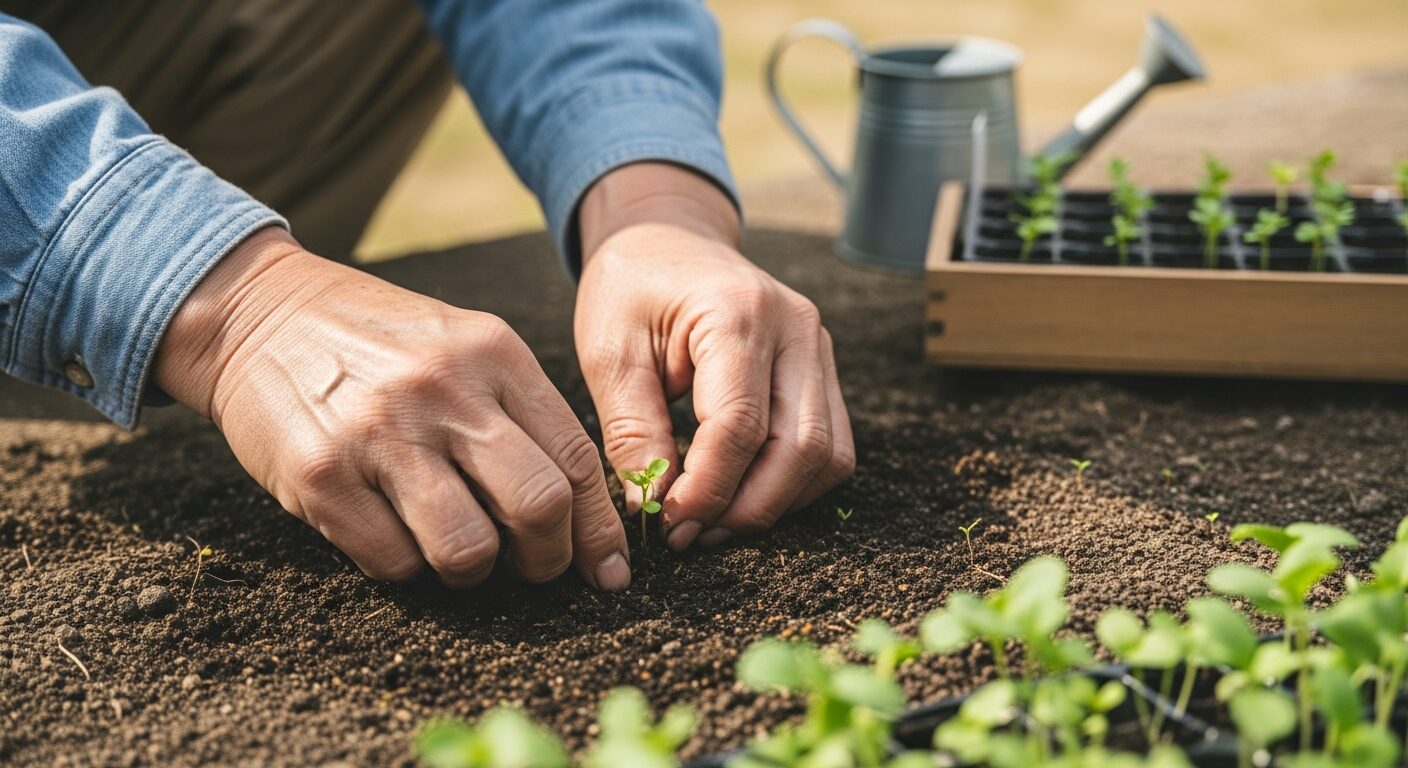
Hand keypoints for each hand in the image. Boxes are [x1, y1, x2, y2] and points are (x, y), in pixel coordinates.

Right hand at [154, 227, 630, 589]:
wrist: (257, 313)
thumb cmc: (378, 342)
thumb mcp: (462, 345)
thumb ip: (520, 412)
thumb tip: (580, 509)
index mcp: (494, 353)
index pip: (575, 458)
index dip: (600, 527)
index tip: (607, 568)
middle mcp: (444, 390)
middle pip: (537, 506)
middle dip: (548, 559)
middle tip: (534, 567)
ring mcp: (379, 434)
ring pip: (467, 549)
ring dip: (473, 571)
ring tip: (458, 552)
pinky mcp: (321, 476)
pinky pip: (393, 562)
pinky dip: (406, 567)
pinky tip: (396, 534)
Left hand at [575, 163, 854, 550]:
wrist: (666, 239)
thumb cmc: (631, 290)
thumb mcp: (609, 352)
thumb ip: (632, 430)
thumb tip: (651, 507)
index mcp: (738, 312)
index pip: (740, 425)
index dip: (708, 489)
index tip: (668, 524)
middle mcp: (797, 326)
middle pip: (800, 447)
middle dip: (747, 507)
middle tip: (692, 536)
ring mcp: (819, 346)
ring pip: (826, 455)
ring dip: (775, 503)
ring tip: (713, 523)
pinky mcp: (823, 368)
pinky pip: (829, 445)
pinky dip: (792, 484)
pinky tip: (741, 495)